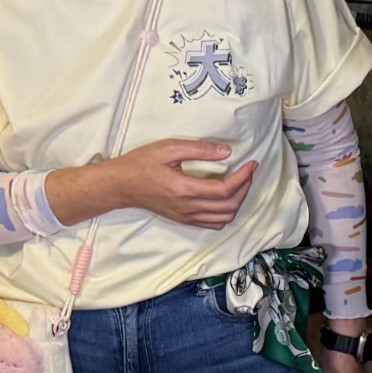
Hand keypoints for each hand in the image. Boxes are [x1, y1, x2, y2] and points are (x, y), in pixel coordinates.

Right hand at [53, 140, 256, 228]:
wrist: (119, 186)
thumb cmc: (140, 164)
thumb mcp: (168, 148)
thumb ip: (199, 150)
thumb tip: (227, 152)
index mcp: (184, 189)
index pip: (225, 189)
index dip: (244, 177)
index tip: (252, 163)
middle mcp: (187, 207)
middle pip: (229, 206)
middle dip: (245, 188)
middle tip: (248, 171)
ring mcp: (186, 216)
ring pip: (224, 218)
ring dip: (238, 201)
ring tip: (241, 182)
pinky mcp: (184, 220)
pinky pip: (213, 223)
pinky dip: (227, 212)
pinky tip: (227, 197)